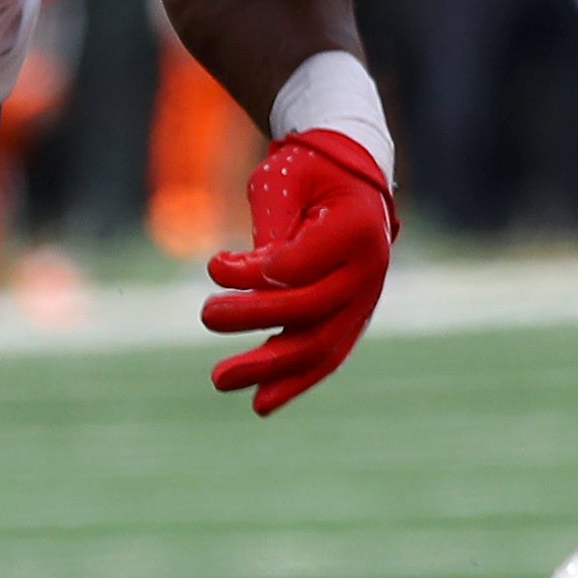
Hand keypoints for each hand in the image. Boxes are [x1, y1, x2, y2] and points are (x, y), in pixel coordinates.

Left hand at [204, 126, 393, 413]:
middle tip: (207, 314)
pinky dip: (294, 382)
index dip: (252, 274)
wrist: (350, 180)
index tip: (216, 265)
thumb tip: (244, 279)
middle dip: (252, 317)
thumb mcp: (283, 184)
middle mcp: (370, 270)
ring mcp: (365, 300)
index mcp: (358, 227)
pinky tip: (259, 403)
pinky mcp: (351, 319)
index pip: (298, 267)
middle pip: (309, 309)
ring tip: (219, 380)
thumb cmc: (309, 174)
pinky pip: (325, 357)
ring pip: (319, 345)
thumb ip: (269, 230)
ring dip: (268, 367)